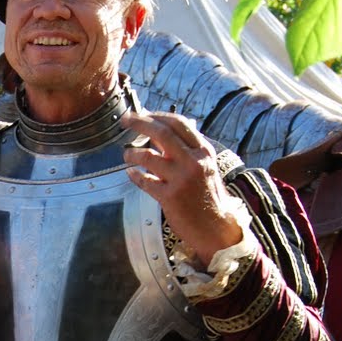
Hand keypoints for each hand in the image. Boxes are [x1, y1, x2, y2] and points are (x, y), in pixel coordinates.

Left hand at [121, 112, 245, 267]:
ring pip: (148, 157)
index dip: (157, 116)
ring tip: (127, 155)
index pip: (179, 124)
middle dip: (140, 123)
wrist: (216, 227)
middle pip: (162, 133)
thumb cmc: (208, 197)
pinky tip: (131, 174)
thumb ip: (186, 151)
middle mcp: (194, 162)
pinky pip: (144, 181)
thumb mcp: (204, 167)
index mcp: (203, 152)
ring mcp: (181, 179)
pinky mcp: (170, 197)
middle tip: (125, 120)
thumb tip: (160, 134)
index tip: (143, 114)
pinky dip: (135, 175)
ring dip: (132, 153)